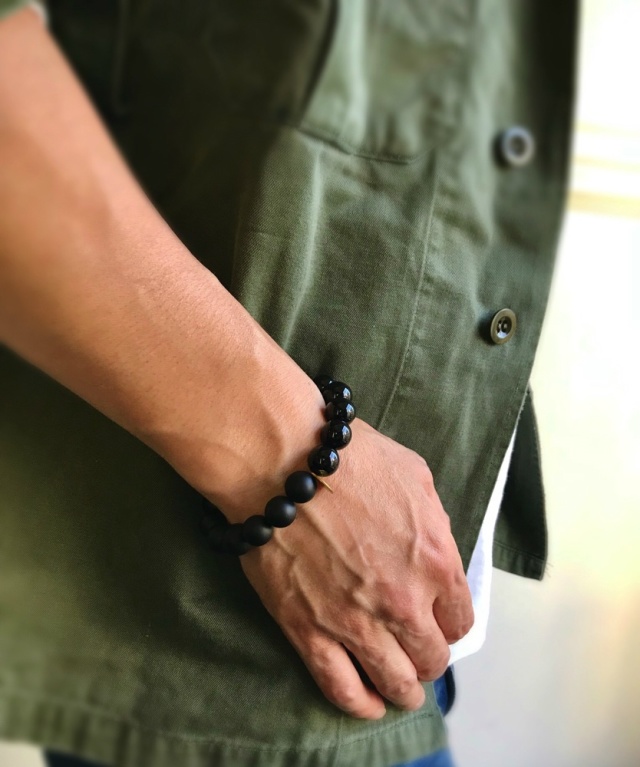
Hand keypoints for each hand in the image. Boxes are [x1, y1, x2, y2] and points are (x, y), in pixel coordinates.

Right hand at [239, 418, 473, 719]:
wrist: (284, 464)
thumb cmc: (349, 460)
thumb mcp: (415, 476)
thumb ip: (434, 521)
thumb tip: (431, 546)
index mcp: (436, 561)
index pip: (459, 619)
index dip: (449, 624)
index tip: (439, 622)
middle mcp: (404, 601)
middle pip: (431, 656)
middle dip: (428, 656)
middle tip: (417, 650)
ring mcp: (357, 622)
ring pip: (394, 681)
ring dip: (403, 689)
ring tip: (400, 689)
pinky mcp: (311, 631)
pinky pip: (341, 686)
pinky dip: (360, 703)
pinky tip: (369, 705)